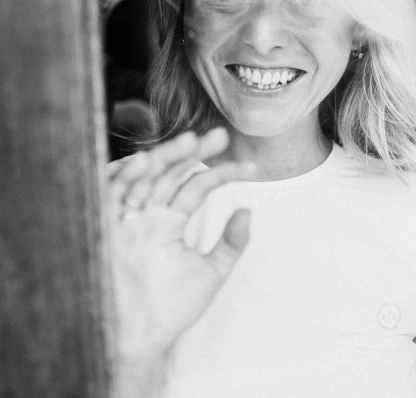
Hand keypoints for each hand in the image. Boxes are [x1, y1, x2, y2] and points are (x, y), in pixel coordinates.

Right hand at [107, 128, 256, 357]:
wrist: (140, 339)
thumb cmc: (173, 308)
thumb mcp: (211, 271)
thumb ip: (231, 242)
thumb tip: (249, 208)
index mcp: (165, 222)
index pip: (195, 186)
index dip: (221, 172)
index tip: (250, 167)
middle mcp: (144, 216)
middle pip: (168, 173)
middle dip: (193, 152)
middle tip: (221, 136)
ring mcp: (123, 221)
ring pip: (142, 178)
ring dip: (164, 158)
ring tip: (192, 141)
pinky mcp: (103, 230)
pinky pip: (108, 195)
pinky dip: (124, 177)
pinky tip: (146, 160)